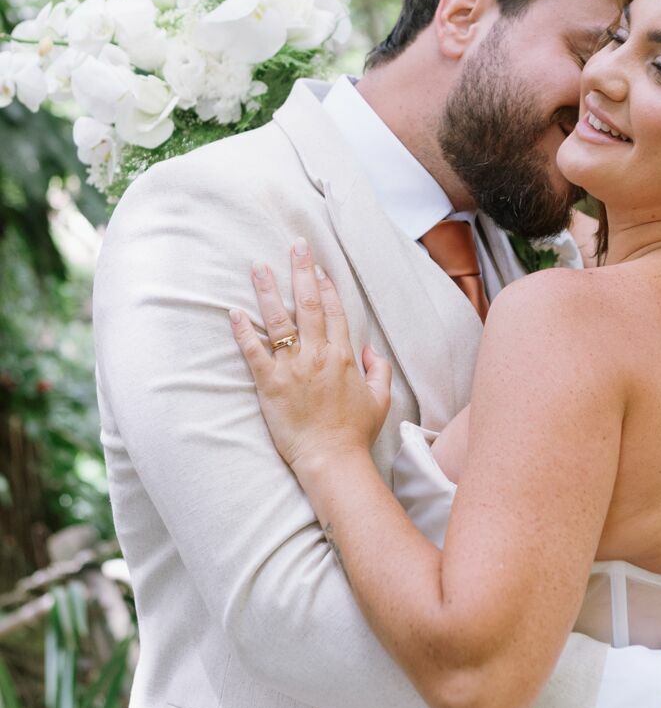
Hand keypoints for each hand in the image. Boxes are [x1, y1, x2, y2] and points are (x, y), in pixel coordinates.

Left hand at [230, 239, 392, 473]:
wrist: (332, 460)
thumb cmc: (356, 433)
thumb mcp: (380, 399)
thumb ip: (379, 370)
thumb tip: (370, 350)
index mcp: (343, 357)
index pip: (334, 311)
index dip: (326, 286)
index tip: (318, 267)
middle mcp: (318, 355)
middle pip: (309, 305)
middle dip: (301, 272)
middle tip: (294, 246)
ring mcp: (292, 368)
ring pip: (280, 321)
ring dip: (269, 291)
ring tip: (259, 267)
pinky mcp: (269, 385)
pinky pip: (253, 352)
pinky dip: (243, 332)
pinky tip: (234, 313)